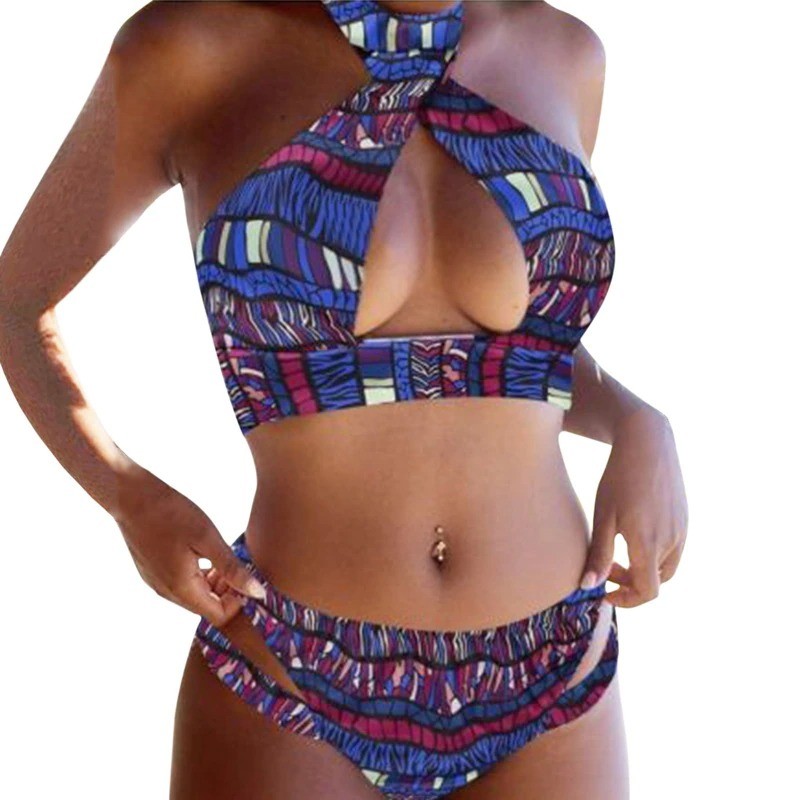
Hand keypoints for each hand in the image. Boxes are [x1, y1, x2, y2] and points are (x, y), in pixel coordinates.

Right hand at [113, 464, 265, 625]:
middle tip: (236, 562)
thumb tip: (258, 593)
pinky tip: (202, 551)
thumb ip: (233, 569)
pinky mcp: (151, 572)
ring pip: (194, 595)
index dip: (238, 600)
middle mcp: (166, 592)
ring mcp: (156, 583)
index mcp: (182, 588)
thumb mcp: (208, 539)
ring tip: (220, 555)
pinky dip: (197, 575)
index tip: (245, 575)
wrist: (129, 495)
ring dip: (213, 582)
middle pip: (206, 607)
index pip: (219, 616)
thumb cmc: (171, 512)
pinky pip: (180, 584)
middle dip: (227, 591)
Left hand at [581, 407, 688, 606]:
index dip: (626, 600)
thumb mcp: (603, 516)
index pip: (647, 592)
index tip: (605, 592)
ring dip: (643, 569)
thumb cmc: (619, 478)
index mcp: (649, 543)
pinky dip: (655, 554)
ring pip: (665, 567)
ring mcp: (682, 530)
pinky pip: (673, 549)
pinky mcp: (685, 519)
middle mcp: (671, 541)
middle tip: (606, 567)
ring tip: (618, 551)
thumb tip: (587, 587)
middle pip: (656, 581)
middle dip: (630, 582)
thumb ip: (599, 554)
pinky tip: (634, 534)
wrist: (647, 443)